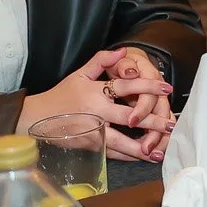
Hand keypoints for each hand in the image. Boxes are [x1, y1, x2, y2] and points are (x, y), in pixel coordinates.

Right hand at [18, 49, 175, 162]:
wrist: (35, 118)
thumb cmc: (61, 95)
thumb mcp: (79, 74)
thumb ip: (101, 60)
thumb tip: (124, 50)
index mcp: (95, 92)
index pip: (126, 86)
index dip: (147, 86)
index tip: (167, 87)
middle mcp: (96, 112)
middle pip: (129, 117)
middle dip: (152, 122)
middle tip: (171, 125)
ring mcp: (92, 132)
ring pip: (121, 141)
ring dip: (142, 146)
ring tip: (160, 150)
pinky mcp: (89, 146)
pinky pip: (112, 152)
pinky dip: (127, 156)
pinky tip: (143, 156)